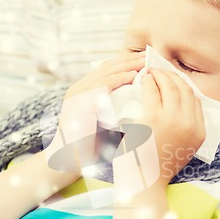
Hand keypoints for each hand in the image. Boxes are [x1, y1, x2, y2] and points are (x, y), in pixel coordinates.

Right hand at [44, 53, 145, 173]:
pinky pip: (101, 86)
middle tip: (150, 55)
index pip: (108, 71)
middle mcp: (79, 89)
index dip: (127, 63)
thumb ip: (118, 110)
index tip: (147, 61)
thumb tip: (144, 103)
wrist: (69, 163)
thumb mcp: (106, 122)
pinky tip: (133, 76)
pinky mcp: (79, 104)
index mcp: (84, 92)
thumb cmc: (90, 147)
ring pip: (106, 72)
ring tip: (145, 62)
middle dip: (130, 60)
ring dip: (127, 65)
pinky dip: (118, 79)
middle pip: (108, 67)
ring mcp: (78, 95)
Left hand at [114, 68, 204, 189]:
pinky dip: (149, 81)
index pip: (195, 100)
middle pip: (185, 89)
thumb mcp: (181, 149)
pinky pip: (153, 90)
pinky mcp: (154, 117)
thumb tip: (179, 110)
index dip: (184, 86)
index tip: (174, 80)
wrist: (144, 182)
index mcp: (199, 133)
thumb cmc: (157, 167)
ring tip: (151, 72)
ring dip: (161, 74)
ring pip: (170, 86)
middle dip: (173, 76)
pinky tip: (144, 79)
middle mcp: (190, 124)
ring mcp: (173, 120)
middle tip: (161, 71)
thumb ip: (185, 131)